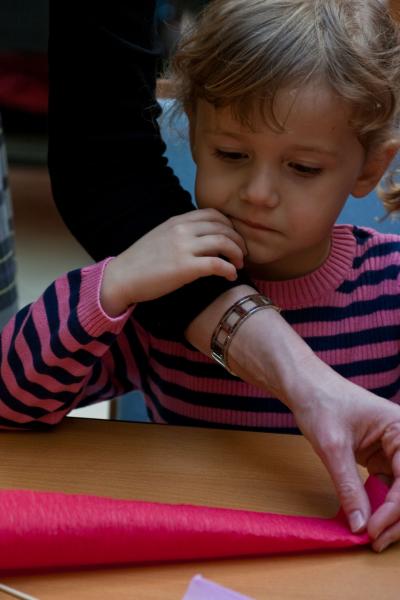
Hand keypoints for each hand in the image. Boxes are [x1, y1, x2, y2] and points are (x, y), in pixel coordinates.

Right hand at [101, 208, 245, 315]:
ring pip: (224, 242)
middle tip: (242, 254)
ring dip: (237, 254)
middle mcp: (182, 230)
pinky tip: (230, 276)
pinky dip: (230, 270)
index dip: (230, 226)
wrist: (122, 277)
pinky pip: (218, 264)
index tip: (233, 239)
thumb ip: (181, 233)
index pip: (214, 214)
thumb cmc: (141, 262)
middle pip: (224, 227)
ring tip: (239, 265)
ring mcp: (184, 247)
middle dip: (238, 240)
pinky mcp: (185, 268)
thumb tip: (202, 238)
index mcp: (177, 221)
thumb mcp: (161, 237)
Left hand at [219, 308, 399, 550]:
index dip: (394, 510)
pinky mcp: (381, 459)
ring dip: (391, 515)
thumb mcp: (332, 447)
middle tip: (376, 540)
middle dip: (396, 517)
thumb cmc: (320, 402)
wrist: (304, 387)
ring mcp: (394, 451)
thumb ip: (348, 487)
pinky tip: (369, 520)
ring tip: (373, 536)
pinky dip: (381, 506)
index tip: (373, 530)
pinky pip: (388, 488)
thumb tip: (360, 525)